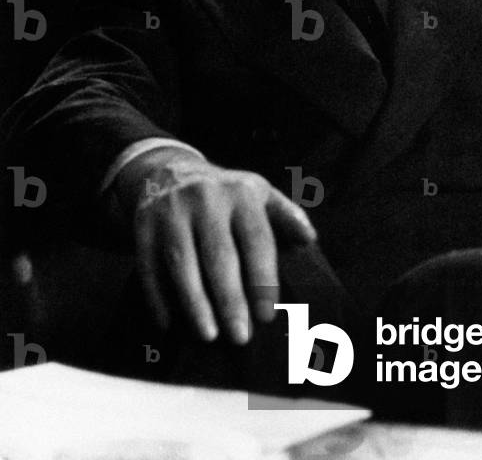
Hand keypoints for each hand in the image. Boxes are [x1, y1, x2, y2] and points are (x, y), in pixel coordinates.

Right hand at [112, 147, 316, 344]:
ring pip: (183, 263)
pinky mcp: (143, 225)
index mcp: (242, 193)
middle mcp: (206, 199)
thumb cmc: (225, 195)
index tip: (267, 315)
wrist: (171, 173)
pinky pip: (149, 266)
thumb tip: (309, 239)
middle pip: (219, 256)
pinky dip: (158, 298)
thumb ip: (286, 215)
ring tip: (209, 335)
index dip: (262, 278)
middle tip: (240, 337)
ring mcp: (172, 212)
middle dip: (230, 299)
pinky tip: (169, 324)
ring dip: (195, 303)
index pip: (256, 239)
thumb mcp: (258, 194)